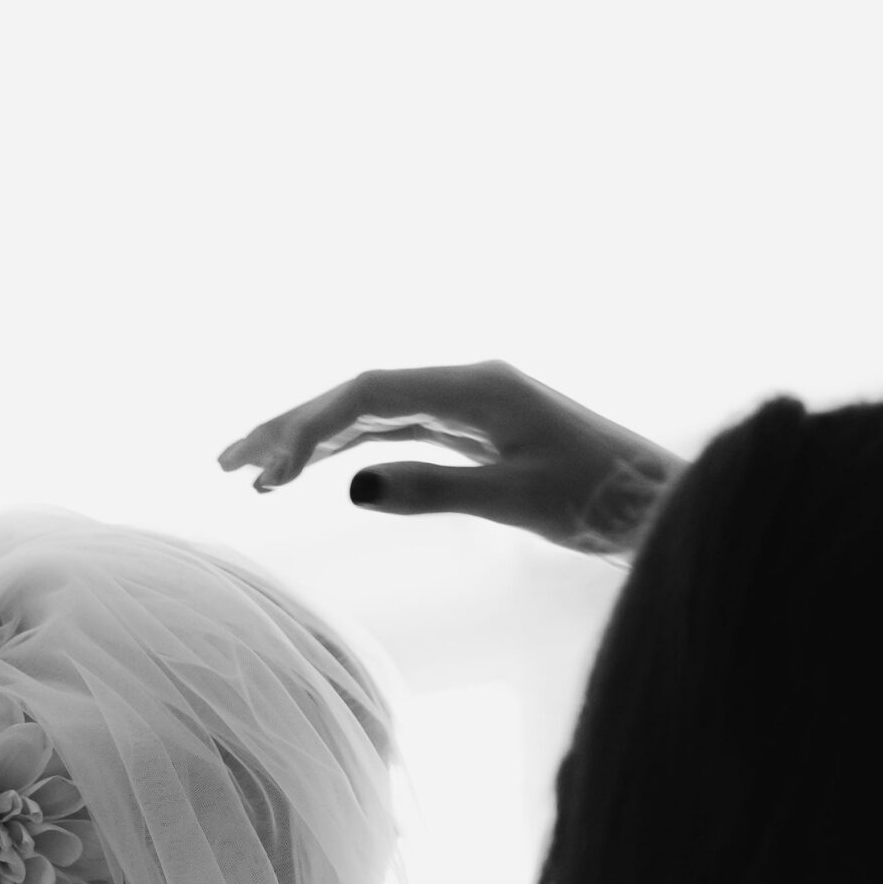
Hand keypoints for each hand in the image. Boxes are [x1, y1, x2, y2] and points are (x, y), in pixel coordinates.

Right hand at [219, 361, 681, 553]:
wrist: (656, 499)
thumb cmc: (600, 498)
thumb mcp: (514, 499)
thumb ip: (432, 489)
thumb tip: (350, 484)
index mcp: (477, 387)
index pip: (370, 395)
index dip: (309, 427)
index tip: (266, 474)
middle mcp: (467, 384)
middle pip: (359, 396)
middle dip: (290, 426)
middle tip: (226, 464)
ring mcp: (468, 405)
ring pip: (371, 414)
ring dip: (311, 438)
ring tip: (252, 474)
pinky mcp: (473, 431)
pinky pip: (397, 431)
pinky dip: (350, 447)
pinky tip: (313, 468)